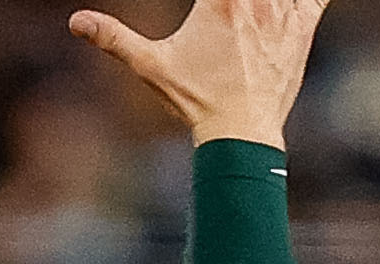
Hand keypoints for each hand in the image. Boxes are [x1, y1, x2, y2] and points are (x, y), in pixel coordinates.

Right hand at [68, 0, 322, 148]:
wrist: (241, 135)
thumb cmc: (196, 101)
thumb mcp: (151, 67)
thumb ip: (115, 39)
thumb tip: (75, 21)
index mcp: (221, 0)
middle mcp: (256, 0)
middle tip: (237, 1)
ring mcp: (284, 12)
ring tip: (261, 1)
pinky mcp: (303, 27)